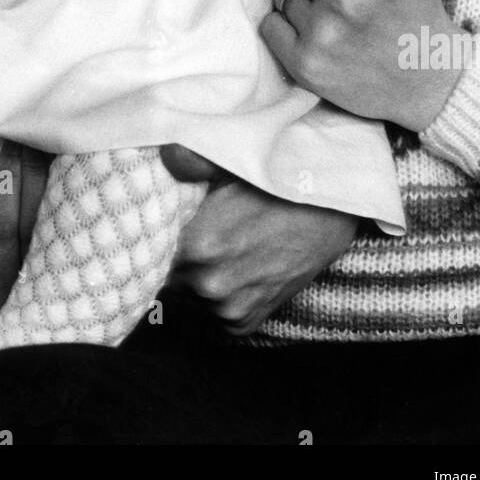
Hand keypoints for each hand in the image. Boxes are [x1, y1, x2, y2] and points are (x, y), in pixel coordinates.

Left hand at [161, 146, 356, 334]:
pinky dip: (216, 295)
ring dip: (193, 276)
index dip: (149, 235)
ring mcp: (228, 308)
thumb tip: (163, 155)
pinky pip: (211, 313)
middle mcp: (209, 283)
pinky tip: (235, 267)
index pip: (147, 248)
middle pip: (165, 273)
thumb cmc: (280, 183)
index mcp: (197, 243)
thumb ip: (192, 162)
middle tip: (187, 230)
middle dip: (170, 255)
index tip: (151, 223)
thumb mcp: (235, 165)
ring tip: (217, 247)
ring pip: (186, 294)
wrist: (333, 213)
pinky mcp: (244, 323)